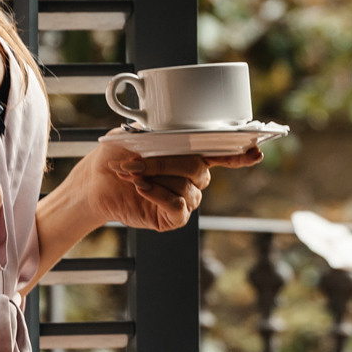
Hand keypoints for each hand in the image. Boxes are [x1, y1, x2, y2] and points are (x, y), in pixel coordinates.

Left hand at [70, 144, 261, 233]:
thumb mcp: (136, 136)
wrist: (95, 181)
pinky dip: (158, 195)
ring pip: (188, 187)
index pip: (222, 153)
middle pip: (200, 168)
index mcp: (189, 154)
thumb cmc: (116, 154)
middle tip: (136, 162)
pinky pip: (178, 206)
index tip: (256, 149)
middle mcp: (191, 177)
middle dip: (167, 163)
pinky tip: (141, 189)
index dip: (241, 153)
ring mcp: (185, 198)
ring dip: (156, 177)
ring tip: (131, 174)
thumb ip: (161, 134)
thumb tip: (177, 135)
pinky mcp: (172, 218)